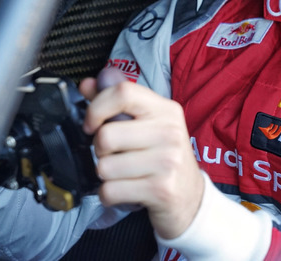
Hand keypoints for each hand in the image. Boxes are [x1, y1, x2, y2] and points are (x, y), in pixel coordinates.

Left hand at [79, 76, 203, 239]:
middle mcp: (170, 132)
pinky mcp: (161, 190)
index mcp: (166, 110)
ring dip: (105, 175)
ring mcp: (167, 161)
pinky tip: (125, 190)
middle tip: (114, 155)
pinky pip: (110, 191)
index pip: (123, 92)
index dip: (96, 107)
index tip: (92, 124)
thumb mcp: (148, 124)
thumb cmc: (164, 157)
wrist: (191, 197)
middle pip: (106, 135)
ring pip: (104, 167)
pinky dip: (109, 194)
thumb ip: (116, 102)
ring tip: (123, 174)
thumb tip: (88, 84)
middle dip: (99, 150)